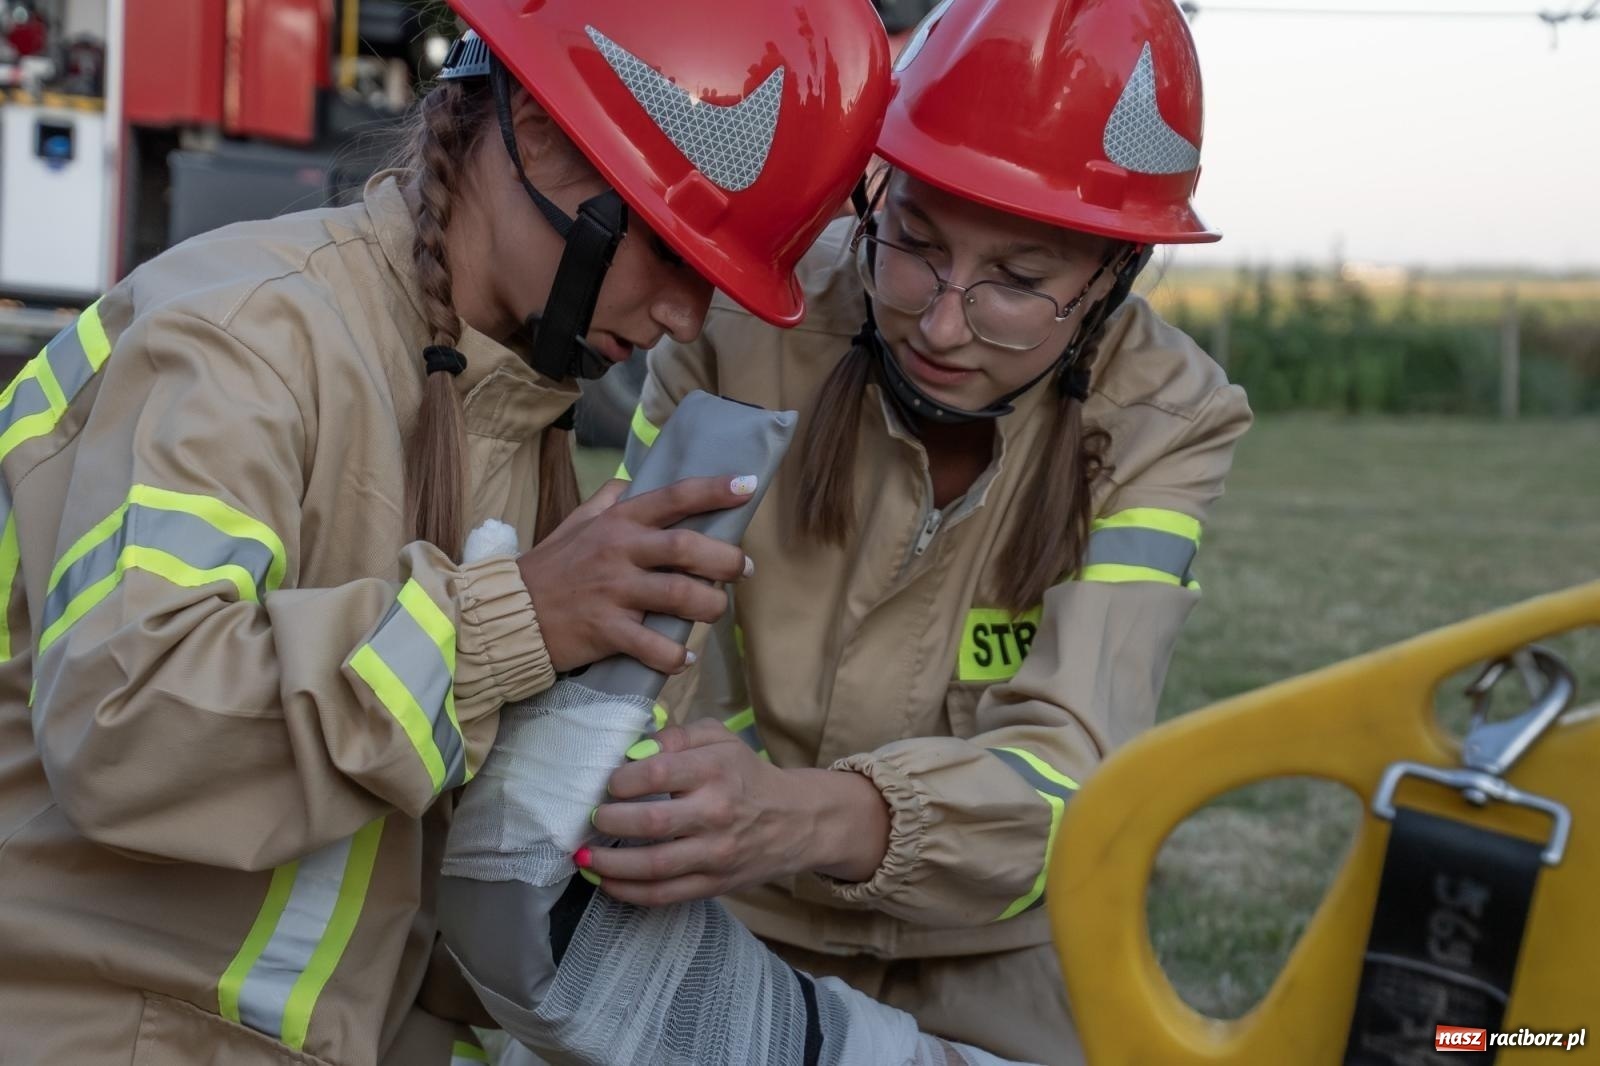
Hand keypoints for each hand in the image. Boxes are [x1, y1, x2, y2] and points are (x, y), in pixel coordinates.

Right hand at [518, 475, 756, 673]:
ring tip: (716, 611)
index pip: (673, 497)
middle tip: (744, 570)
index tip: (748, 486)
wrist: (507, 613)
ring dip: (710, 606)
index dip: (714, 490)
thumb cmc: (549, 569)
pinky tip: (683, 658)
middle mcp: (619, 551)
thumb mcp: (575, 524)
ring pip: (680, 596)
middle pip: (688, 547)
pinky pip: (653, 647)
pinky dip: (675, 656)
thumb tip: (631, 481)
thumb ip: (606, 502)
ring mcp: (613, 592)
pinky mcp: (606, 630)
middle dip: (726, 560)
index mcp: (617, 522)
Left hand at [583, 719, 889, 904]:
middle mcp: (716, 813)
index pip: (657, 773)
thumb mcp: (720, 739)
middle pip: (651, 822)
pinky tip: (606, 882)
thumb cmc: (746, 775)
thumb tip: (632, 751)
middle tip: (591, 817)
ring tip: (584, 857)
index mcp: (716, 770)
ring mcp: (715, 853)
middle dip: (609, 821)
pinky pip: (665, 894)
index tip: (607, 783)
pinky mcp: (714, 884)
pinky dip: (629, 891)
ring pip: (653, 866)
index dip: (620, 779)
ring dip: (610, 864)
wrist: (796, 820)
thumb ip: (675, 736)